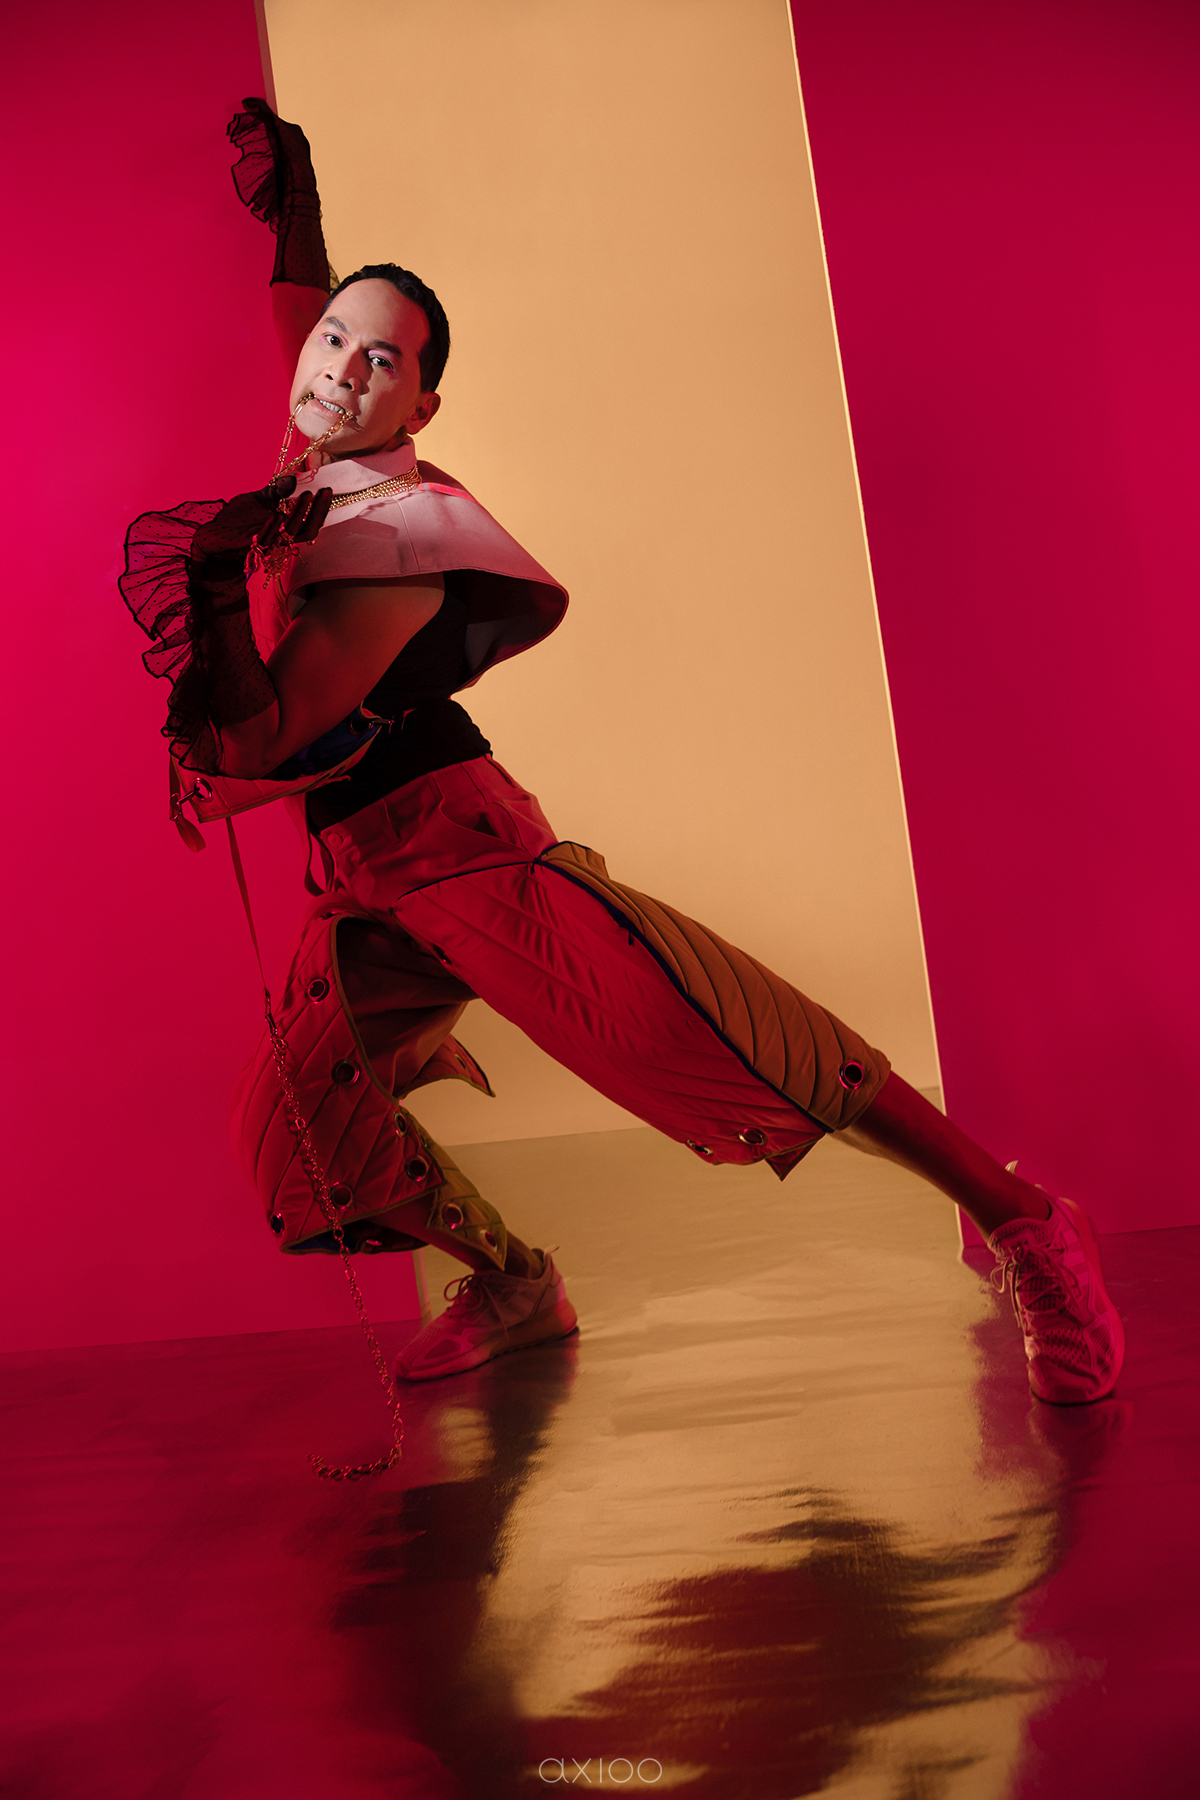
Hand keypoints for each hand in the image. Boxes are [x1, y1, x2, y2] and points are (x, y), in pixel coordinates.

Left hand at [190, 477, 332, 564]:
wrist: (214, 535)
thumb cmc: (238, 520)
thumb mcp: (259, 499)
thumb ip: (276, 491)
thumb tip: (294, 476)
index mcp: (285, 529)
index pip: (311, 522)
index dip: (321, 508)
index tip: (326, 490)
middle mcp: (280, 539)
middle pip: (308, 531)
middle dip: (317, 511)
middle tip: (322, 492)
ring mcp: (267, 544)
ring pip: (290, 535)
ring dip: (299, 515)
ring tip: (305, 495)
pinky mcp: (250, 546)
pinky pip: (265, 539)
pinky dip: (272, 526)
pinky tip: (277, 512)